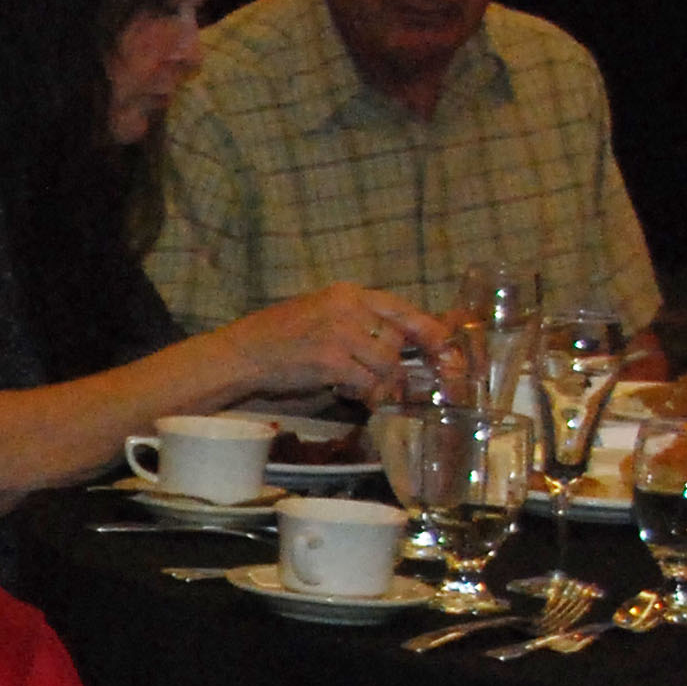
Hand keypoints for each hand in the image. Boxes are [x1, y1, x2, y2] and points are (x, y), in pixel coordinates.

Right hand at [218, 284, 454, 407]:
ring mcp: (340, 334)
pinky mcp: (331, 361)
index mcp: (347, 293)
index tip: (444, 347)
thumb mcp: (320, 312)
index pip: (400, 309)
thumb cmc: (277, 335)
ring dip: (379, 381)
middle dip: (396, 365)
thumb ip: (356, 319)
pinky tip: (347, 392)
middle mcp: (348, 308)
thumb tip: (396, 341)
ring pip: (386, 363)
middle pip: (395, 340)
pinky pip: (367, 381)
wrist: (242, 353)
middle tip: (390, 382)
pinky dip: (364, 393)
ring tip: (359, 387)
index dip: (428, 329)